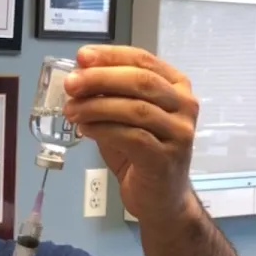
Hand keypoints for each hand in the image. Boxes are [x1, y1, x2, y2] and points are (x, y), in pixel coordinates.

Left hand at [62, 45, 201, 222]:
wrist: (160, 199)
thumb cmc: (142, 155)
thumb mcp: (124, 118)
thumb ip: (109, 97)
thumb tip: (77, 79)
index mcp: (176, 86)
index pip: (143, 60)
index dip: (111, 56)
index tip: (82, 56)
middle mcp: (184, 105)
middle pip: (141, 81)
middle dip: (101, 79)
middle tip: (71, 84)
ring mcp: (179, 132)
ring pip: (136, 109)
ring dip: (98, 106)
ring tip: (72, 110)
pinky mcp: (166, 157)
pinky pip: (132, 137)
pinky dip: (105, 130)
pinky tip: (86, 129)